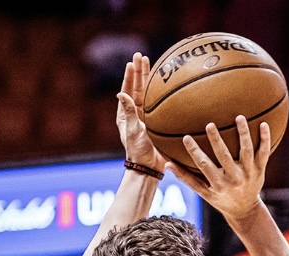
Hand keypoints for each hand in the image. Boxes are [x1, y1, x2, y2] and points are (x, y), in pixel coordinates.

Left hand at [117, 52, 162, 171]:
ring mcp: (146, 117)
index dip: (130, 76)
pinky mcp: (156, 121)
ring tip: (149, 62)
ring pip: (147, 93)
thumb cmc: (139, 151)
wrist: (150, 167)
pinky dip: (162, 92)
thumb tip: (120, 93)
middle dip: (139, 71)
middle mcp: (135, 113)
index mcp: (125, 114)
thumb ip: (128, 112)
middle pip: (137, 87)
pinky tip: (167, 83)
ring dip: (149, 78)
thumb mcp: (132, 131)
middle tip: (140, 56)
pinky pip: (159, 103)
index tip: (132, 62)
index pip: (127, 91)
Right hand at [167, 115, 271, 220]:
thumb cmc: (220, 198)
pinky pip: (264, 152)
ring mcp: (249, 174)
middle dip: (217, 141)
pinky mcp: (261, 169)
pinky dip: (265, 139)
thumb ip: (187, 178)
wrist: (245, 210)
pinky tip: (264, 123)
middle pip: (225, 157)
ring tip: (239, 117)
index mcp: (219, 184)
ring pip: (247, 151)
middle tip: (210, 124)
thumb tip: (167, 164)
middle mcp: (234, 179)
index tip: (186, 137)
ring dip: (243, 134)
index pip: (204, 166)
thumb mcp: (203, 192)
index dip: (195, 152)